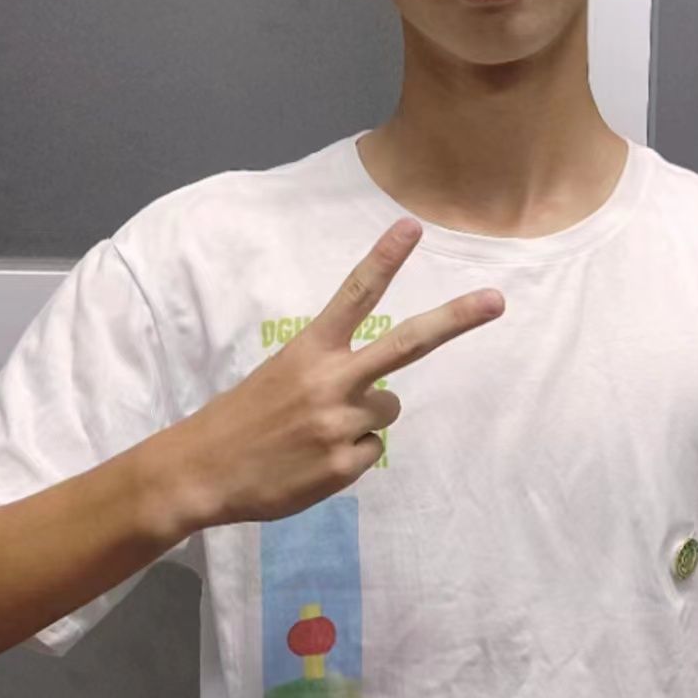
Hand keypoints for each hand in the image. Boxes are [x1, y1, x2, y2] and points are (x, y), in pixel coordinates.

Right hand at [163, 218, 502, 529]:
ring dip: (365, 419)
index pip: (355, 294)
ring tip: (317, 431)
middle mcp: (331, 380)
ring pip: (388, 411)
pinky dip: (349, 457)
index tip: (413, 226)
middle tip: (496, 300)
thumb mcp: (282, 375)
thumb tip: (381, 390)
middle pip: (407, 344)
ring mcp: (340, 425)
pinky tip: (312, 460)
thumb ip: (331, 371)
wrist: (200, 472)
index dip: (385, 259)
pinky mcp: (343, 466)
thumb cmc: (244, 417)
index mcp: (309, 349)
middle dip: (455, 320)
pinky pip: (371, 453)